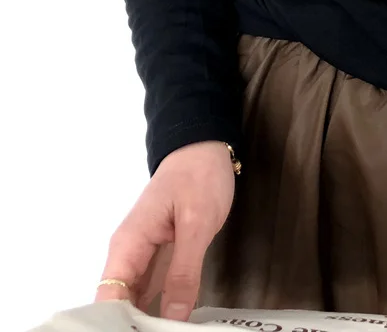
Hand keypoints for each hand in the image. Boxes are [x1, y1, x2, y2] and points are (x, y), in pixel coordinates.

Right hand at [95, 140, 234, 320]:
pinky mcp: (162, 255)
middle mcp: (129, 254)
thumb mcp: (197, 223)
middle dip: (136, 326)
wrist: (205, 146)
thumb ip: (184, 272)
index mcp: (128, 245)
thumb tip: (173, 319)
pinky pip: (154, 290)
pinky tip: (174, 322)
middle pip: (120, 305)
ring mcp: (144, 255)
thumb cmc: (199, 177)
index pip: (107, 299)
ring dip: (149, 321)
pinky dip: (162, 308)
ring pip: (137, 301)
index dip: (118, 325)